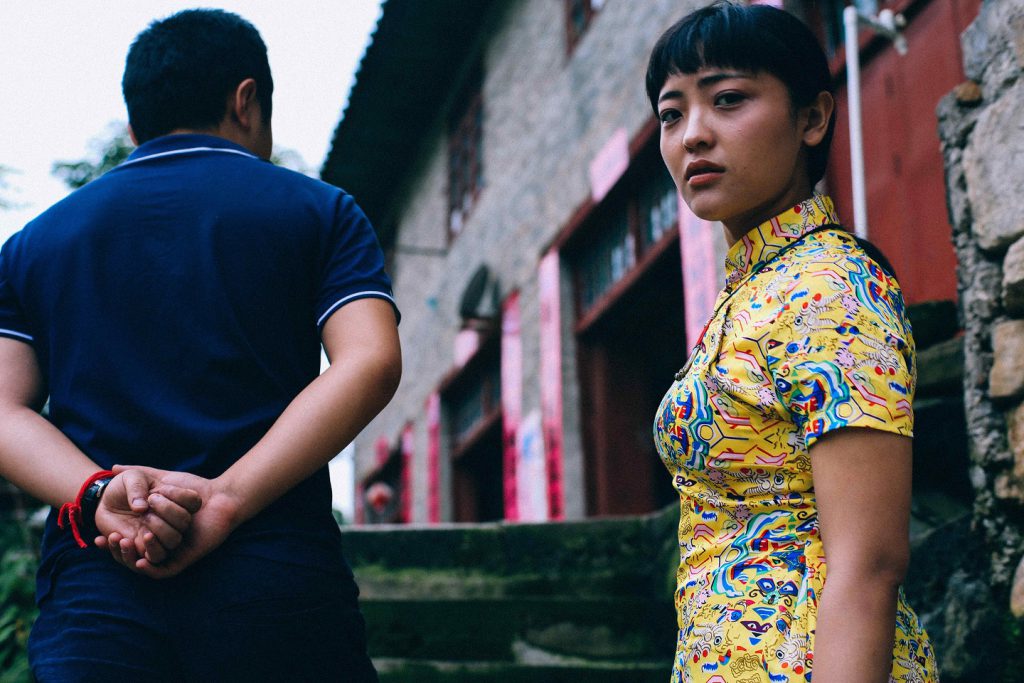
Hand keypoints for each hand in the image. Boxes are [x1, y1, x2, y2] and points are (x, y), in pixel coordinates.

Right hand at [108, 465, 242, 578]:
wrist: (219, 496)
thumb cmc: (192, 486)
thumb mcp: (159, 478)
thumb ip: (138, 474)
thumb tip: (114, 468)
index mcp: (151, 530)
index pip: (125, 542)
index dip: (110, 542)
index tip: (97, 536)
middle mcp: (160, 543)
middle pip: (131, 554)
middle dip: (116, 549)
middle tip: (107, 538)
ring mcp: (171, 553)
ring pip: (145, 561)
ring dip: (130, 555)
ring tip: (123, 541)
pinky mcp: (184, 560)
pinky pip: (163, 570)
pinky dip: (149, 568)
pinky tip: (138, 559)